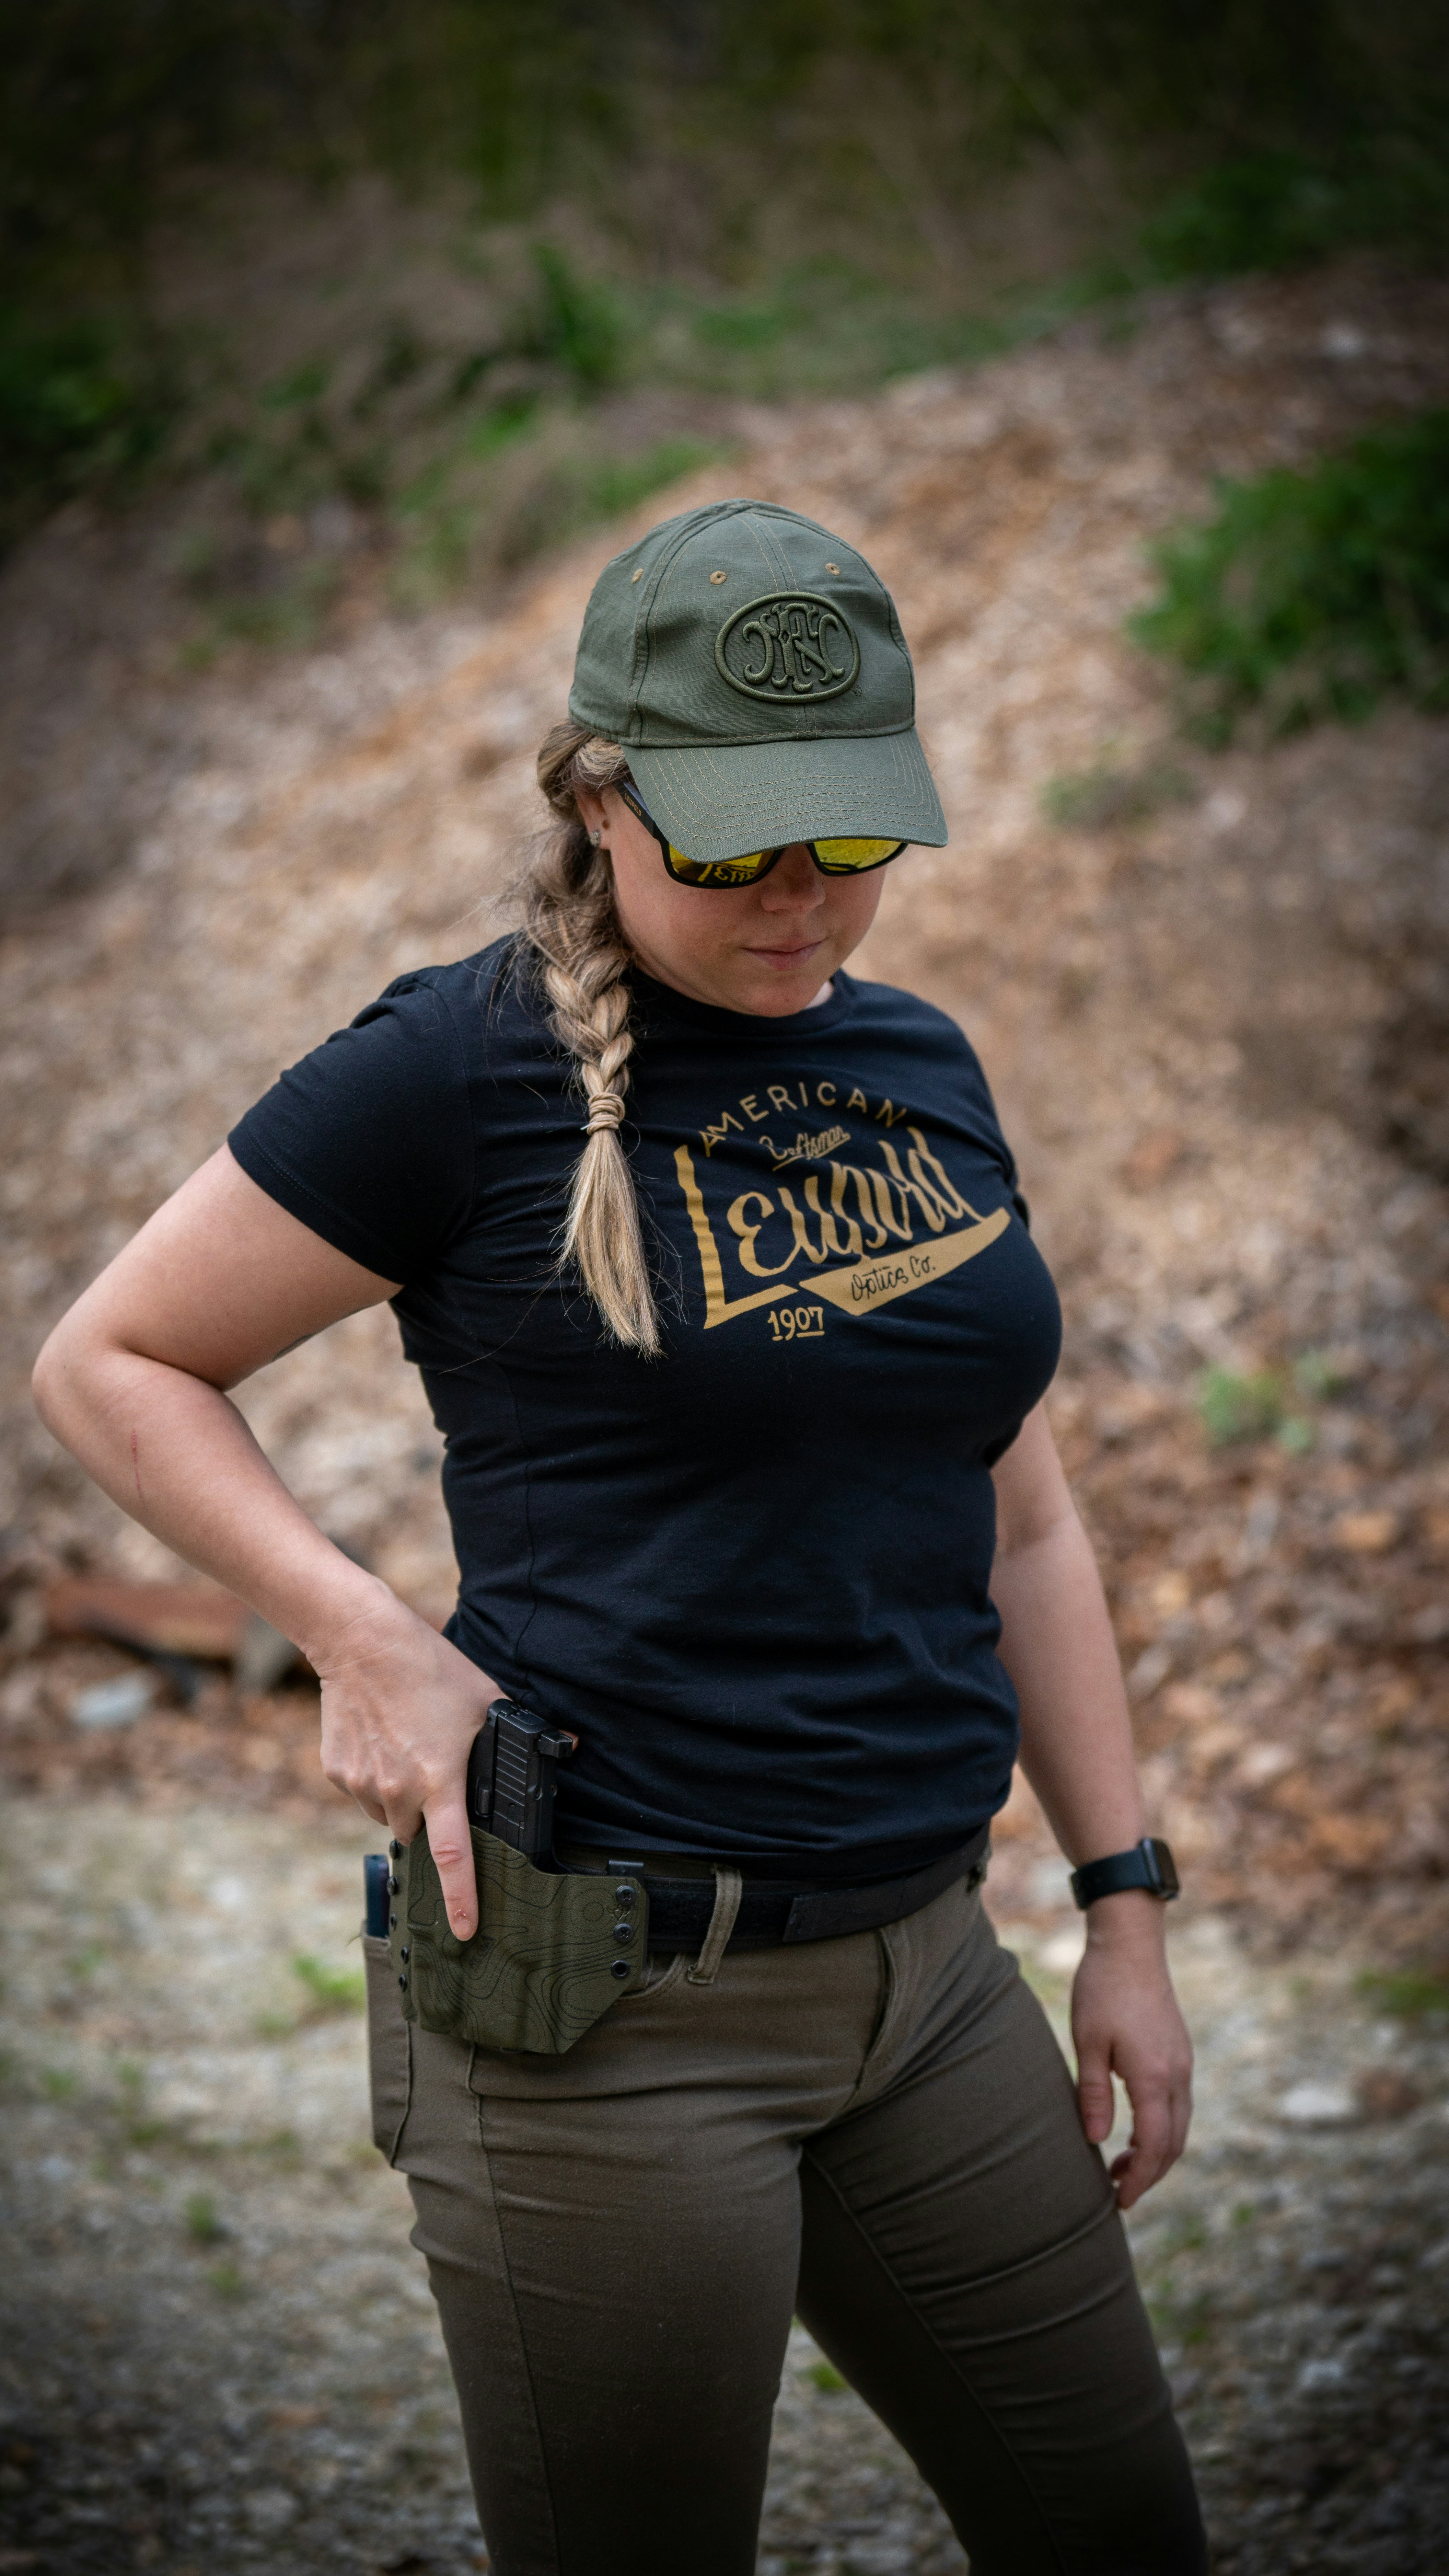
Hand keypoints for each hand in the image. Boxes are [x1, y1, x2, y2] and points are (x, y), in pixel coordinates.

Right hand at [312, 1579, 499, 1940]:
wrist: (361, 1641)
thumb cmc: (431, 1668)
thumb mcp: (487, 1698)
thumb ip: (522, 1732)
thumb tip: (572, 1747)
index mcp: (439, 1781)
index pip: (452, 1856)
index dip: (461, 1899)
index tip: (466, 1932)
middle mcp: (398, 1790)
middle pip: (417, 1831)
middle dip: (430, 1816)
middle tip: (438, 1775)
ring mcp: (362, 1783)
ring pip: (388, 1812)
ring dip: (401, 1796)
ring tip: (409, 1746)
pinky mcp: (337, 1771)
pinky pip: (361, 1791)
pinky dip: (374, 1777)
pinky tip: (382, 1738)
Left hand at [1070, 1893, 1192, 2209]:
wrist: (1131, 1944)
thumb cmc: (1102, 1989)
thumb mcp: (1088, 2042)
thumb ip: (1093, 2094)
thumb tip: (1095, 2141)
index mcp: (1154, 2077)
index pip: (1153, 2147)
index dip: (1140, 2180)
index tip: (1120, 2201)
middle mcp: (1177, 2075)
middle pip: (1172, 2143)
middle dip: (1149, 2173)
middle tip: (1118, 2190)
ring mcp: (1182, 2062)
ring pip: (1179, 2125)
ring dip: (1155, 2152)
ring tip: (1120, 2164)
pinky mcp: (1179, 2052)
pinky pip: (1177, 2104)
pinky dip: (1161, 2127)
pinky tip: (1134, 2127)